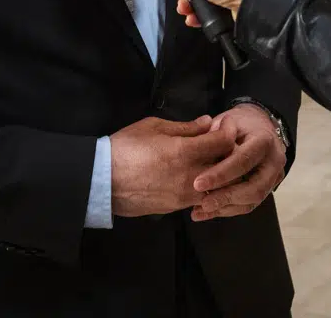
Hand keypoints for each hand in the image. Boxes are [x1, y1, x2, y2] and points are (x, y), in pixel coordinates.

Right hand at [108, 116, 234, 217]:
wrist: (101, 181)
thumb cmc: (125, 147)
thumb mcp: (154, 127)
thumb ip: (185, 127)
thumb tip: (207, 123)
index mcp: (185, 152)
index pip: (223, 142)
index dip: (229, 130)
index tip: (226, 124)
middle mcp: (190, 176)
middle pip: (227, 166)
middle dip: (230, 152)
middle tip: (222, 143)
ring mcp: (184, 195)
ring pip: (216, 186)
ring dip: (220, 173)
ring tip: (211, 161)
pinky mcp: (176, 208)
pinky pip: (200, 198)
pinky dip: (205, 187)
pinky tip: (197, 176)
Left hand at [188, 104, 286, 222]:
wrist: (258, 127)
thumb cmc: (239, 125)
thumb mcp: (227, 121)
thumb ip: (215, 136)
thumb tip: (200, 152)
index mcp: (264, 140)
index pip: (243, 160)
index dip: (220, 174)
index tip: (197, 183)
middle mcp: (274, 161)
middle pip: (254, 187)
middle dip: (226, 197)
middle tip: (202, 203)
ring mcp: (274, 177)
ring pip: (252, 200)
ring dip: (225, 207)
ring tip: (200, 210)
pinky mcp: (268, 189)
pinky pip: (249, 205)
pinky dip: (227, 210)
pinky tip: (206, 212)